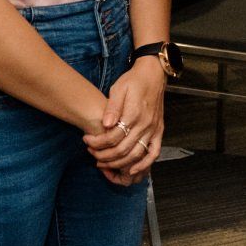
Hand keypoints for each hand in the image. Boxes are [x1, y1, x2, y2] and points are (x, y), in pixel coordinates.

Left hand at [83, 58, 165, 184]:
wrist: (154, 74)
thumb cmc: (133, 80)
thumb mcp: (119, 88)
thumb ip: (113, 107)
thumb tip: (105, 124)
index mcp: (134, 113)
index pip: (113, 136)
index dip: (98, 142)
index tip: (86, 140)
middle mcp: (145, 124)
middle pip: (123, 149)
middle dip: (104, 155)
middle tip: (91, 153)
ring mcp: (153, 129)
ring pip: (136, 155)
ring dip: (119, 163)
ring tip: (103, 162)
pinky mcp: (158, 131)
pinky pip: (154, 153)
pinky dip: (144, 164)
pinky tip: (131, 170)